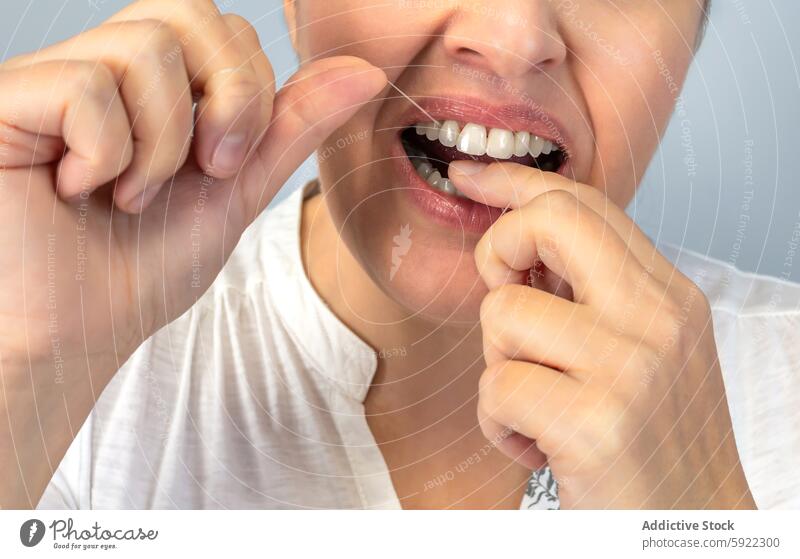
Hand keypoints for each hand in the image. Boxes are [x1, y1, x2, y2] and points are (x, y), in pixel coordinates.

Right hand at [0, 0, 385, 507]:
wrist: (73, 336)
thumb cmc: (142, 269)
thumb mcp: (237, 190)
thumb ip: (292, 126)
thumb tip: (365, 70)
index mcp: (152, 86)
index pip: (223, 26)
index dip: (249, 91)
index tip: (224, 164)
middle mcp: (99, 67)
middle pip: (189, 11)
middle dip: (227, 102)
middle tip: (206, 168)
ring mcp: (50, 80)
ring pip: (145, 49)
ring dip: (163, 146)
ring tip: (131, 195)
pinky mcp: (7, 100)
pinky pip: (86, 88)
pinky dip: (106, 157)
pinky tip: (76, 190)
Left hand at [449, 161, 755, 508]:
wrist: (693, 532)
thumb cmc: (650, 443)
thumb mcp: (643, 351)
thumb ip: (593, 293)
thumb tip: (520, 238)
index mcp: (668, 295)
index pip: (583, 203)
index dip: (516, 181)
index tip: (470, 175)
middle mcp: (658, 318)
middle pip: (549, 219)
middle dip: (500, 248)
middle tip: (505, 293)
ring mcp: (631, 368)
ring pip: (504, 312)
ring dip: (500, 366)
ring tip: (537, 405)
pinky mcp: (595, 422)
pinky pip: (497, 386)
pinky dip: (498, 423)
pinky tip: (535, 446)